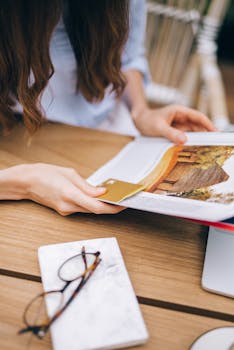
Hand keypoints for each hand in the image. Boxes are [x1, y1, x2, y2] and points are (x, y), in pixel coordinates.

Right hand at [0, 164, 123, 215]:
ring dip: (102, 205)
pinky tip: (98, 197)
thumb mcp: (69, 174)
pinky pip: (82, 209)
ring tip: (114, 197)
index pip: (97, 207)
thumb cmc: (46, 174)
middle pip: (96, 211)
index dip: (114, 208)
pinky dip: (92, 204)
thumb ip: (87, 186)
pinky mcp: (64, 211)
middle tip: (124, 199)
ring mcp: (66, 211)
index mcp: (70, 195)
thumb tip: (102, 192)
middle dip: (111, 206)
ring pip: (90, 210)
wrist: (26, 182)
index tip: (125, 204)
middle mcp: (68, 206)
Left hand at [132, 104, 216, 143]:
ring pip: (192, 132)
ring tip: (204, 148)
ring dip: (197, 139)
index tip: (215, 132)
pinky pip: (185, 136)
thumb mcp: (158, 127)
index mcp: (179, 111)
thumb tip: (184, 140)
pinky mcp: (175, 131)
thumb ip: (171, 133)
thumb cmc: (147, 120)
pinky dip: (189, 142)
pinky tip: (192, 149)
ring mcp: (178, 124)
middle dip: (205, 133)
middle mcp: (181, 117)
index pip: (198, 117)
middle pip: (197, 125)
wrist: (138, 121)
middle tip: (212, 144)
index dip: (208, 124)